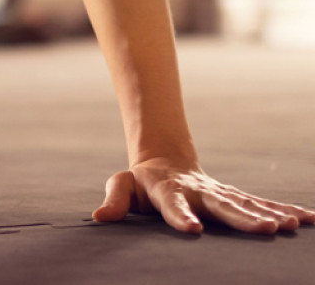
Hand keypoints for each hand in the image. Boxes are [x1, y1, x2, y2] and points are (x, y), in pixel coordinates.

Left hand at [92, 158, 314, 233]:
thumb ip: (114, 201)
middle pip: (222, 206)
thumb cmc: (140, 182)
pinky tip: (308, 220)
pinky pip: (262, 202)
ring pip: (246, 204)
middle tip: (266, 230)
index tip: (193, 230)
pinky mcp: (233, 196)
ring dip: (270, 214)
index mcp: (169, 191)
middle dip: (243, 218)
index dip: (182, 217)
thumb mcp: (122, 187)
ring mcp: (219, 193)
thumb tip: (98, 218)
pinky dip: (285, 210)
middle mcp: (199, 191)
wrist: (165, 163)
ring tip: (291, 226)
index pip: (174, 205)